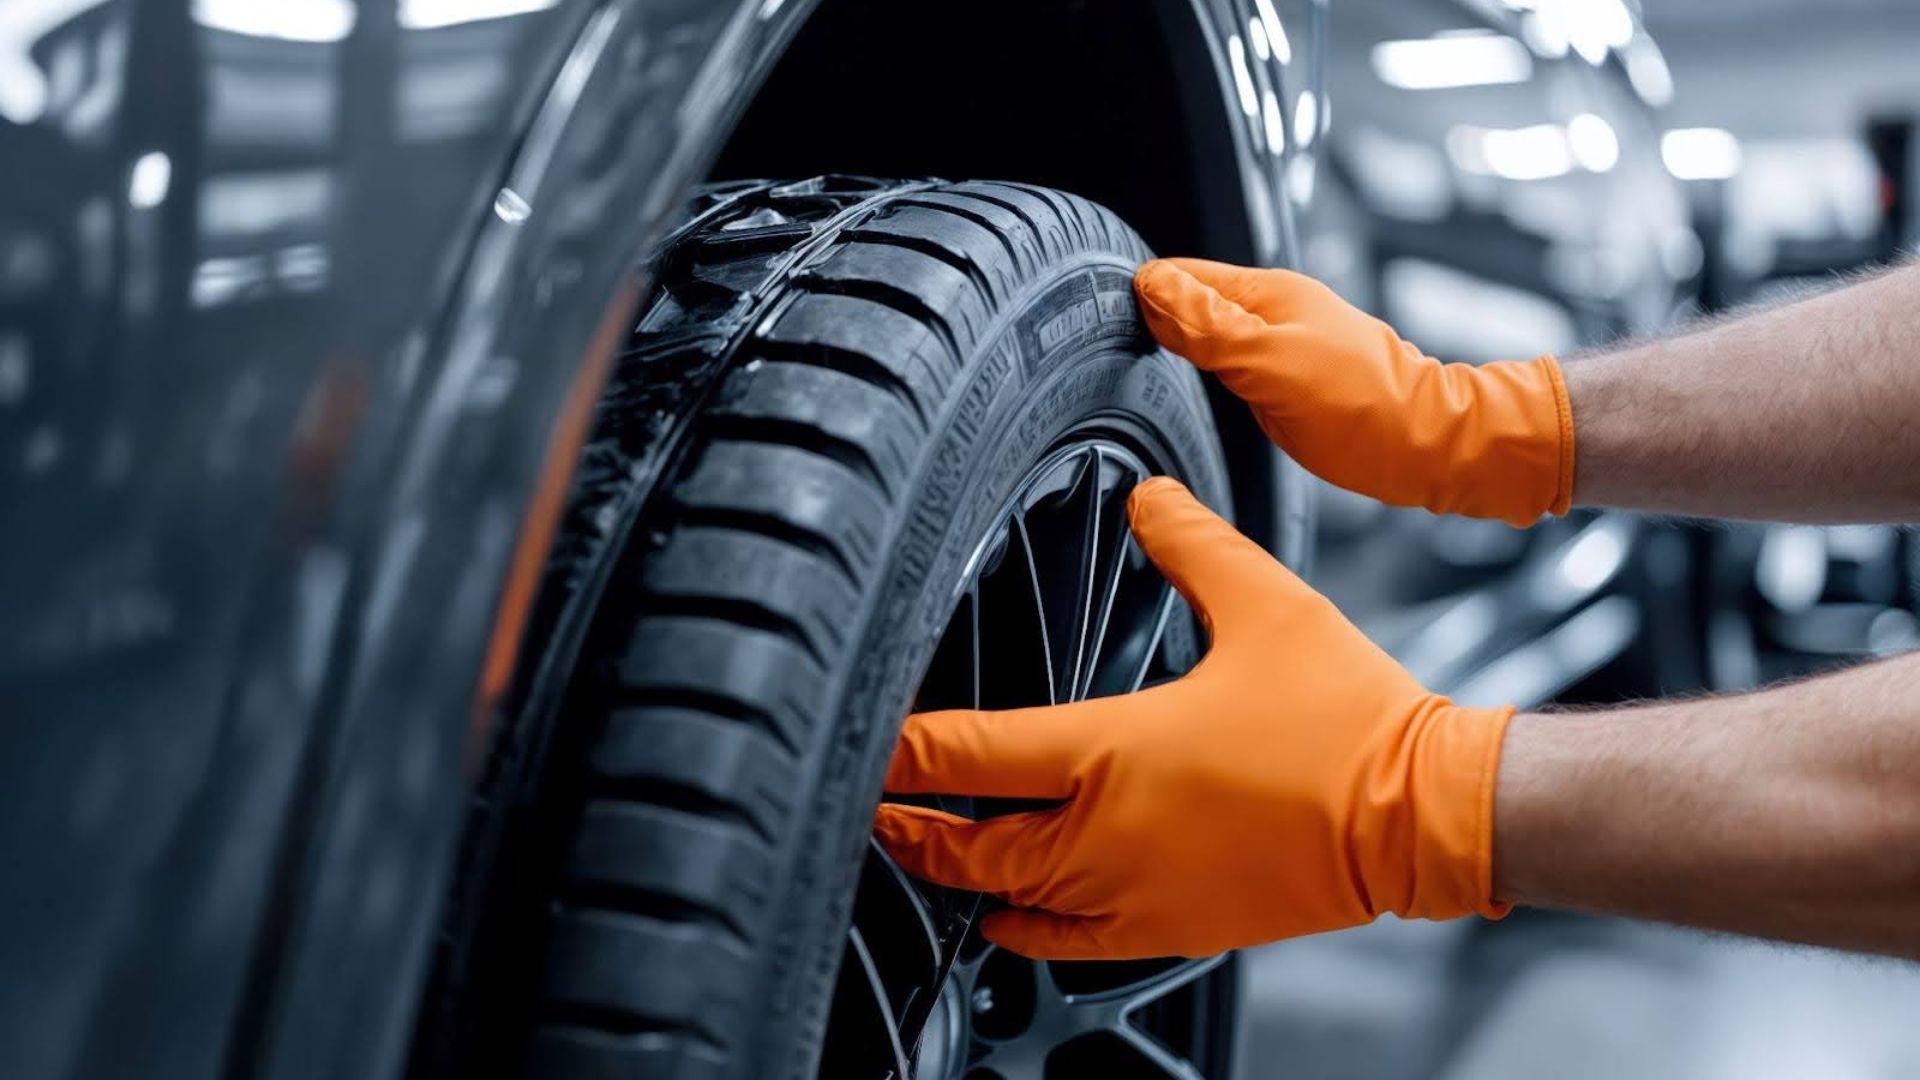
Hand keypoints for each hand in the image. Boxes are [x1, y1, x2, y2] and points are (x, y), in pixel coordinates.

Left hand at [872, 478, 1511, 959]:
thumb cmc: (1349, 718)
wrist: (1422, 813)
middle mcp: (1108, 834)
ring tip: (920, 854)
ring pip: (1010, 899)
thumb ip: (1191, 543)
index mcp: (1114, 750)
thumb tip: (1149, 497)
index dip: (903, 751)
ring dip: (956, 877)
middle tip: (871, 807)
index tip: (867, 746)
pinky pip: (1068, 944)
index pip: (971, 753)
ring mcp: (1136, 891)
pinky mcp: (1172, 927)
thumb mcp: (1264, 603)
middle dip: (908, 828)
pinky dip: (1021, 932)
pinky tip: (1003, 921)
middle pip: (970, 845)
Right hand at [1134, 258, 1573, 526]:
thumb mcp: (1265, 362)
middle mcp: (1275, 310)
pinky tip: (1198, 380)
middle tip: (1110, 338)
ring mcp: (1286, 342)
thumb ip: (1203, 325)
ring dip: (1181, 336)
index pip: (1182, 275)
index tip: (1104, 317)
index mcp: (1266, 293)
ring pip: (1215, 328)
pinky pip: (1236, 357)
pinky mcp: (1294, 375)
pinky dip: (1209, 362)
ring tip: (1142, 350)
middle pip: (1195, 299)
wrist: (1425, 446)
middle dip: (1157, 311)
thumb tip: (1151, 285)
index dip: (1144, 293)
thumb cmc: (1357, 408)